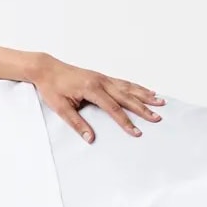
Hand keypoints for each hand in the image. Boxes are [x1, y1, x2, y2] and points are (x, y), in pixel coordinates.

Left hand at [28, 54, 163, 141]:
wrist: (46, 68)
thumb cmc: (52, 87)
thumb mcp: (60, 108)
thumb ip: (77, 123)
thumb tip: (90, 139)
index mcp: (91, 89)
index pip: (113, 109)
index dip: (126, 122)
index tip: (137, 132)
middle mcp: (101, 81)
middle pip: (127, 97)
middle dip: (143, 108)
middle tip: (158, 117)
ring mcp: (103, 78)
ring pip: (129, 87)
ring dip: (145, 95)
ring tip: (160, 101)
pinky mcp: (102, 77)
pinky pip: (124, 83)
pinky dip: (137, 87)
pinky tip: (146, 91)